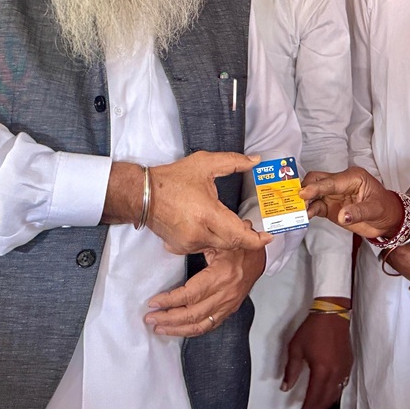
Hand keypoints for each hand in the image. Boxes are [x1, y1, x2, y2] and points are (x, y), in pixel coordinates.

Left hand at [145, 226, 266, 336]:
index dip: (170, 301)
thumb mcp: (219, 241)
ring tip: (160, 327)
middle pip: (193, 314)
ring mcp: (228, 305)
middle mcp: (225, 294)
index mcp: (221, 275)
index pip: (191, 294)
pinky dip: (192, 330)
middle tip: (150, 318)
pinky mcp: (229, 310)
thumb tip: (170, 246)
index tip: (154, 302)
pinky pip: (209, 326)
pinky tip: (179, 330)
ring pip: (200, 325)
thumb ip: (197, 245)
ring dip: (177, 329)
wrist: (259, 257)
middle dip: (169, 318)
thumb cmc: (238, 246)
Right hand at [148, 152, 271, 254]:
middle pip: (231, 244)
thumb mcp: (205, 163)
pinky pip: (202, 246)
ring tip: (230, 222)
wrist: (141, 194)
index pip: (239, 235)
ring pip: (217, 246)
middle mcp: (199, 233)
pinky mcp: (179, 248)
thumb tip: (255, 161)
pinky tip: (210, 226)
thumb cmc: (172, 179)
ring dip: (227, 237)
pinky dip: (211, 238)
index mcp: (207, 214)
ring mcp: (188, 243)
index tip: (268, 236)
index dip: (256, 239)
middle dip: (244, 236)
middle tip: (249, 225)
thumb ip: (233, 161)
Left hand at [283, 307, 352, 408]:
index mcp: (321, 369)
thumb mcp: (296, 348)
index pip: (314, 396)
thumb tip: (286, 387)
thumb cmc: (313, 329)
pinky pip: (342, 384)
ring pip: (336, 394)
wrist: (332, 312)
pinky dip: (334, 393)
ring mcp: (344, 368)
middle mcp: (335, 372)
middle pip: (326, 399)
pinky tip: (328, 394)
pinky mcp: (349, 363)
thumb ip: (291, 370)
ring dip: (326, 404)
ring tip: (316, 408)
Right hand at [300, 168, 403, 239]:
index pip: (331, 181)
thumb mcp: (376, 209)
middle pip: (317, 180)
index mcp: (353, 177)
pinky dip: (308, 210)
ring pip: (313, 192)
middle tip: (295, 201)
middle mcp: (340, 183)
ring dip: (303, 200)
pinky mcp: (330, 207)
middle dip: (305, 188)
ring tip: (294, 210)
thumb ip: (358, 212)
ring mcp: (333, 195)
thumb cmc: (385, 208)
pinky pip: (315, 206)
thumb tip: (341, 216)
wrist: (387, 220)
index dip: (316, 187)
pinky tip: (303, 216)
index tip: (303, 193)